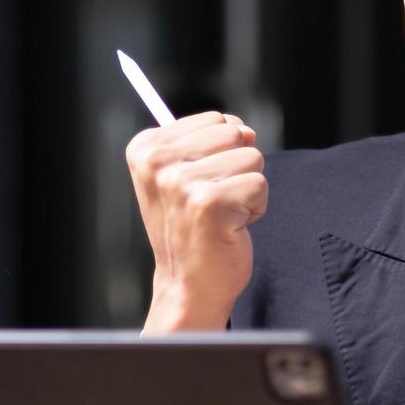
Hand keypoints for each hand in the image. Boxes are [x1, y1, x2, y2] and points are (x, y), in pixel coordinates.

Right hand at [126, 112, 267, 331]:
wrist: (188, 285)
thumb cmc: (190, 229)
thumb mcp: (183, 175)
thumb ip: (210, 141)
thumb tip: (246, 129)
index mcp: (145, 148)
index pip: (214, 119)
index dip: (219, 153)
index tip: (198, 184)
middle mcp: (158, 163)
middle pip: (234, 132)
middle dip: (236, 167)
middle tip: (214, 201)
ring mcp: (182, 183)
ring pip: (251, 157)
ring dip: (246, 189)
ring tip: (222, 214)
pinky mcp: (210, 203)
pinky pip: (259, 184)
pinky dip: (255, 209)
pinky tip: (230, 227)